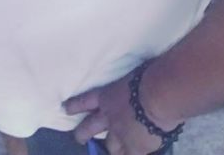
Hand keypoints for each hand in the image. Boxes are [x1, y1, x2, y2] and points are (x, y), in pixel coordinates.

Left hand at [64, 69, 181, 154]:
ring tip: (108, 152)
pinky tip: (132, 154)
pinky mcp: (134, 148)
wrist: (158, 97)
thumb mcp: (131, 77)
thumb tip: (139, 84)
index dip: (75, 106)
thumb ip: (130, 85)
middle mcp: (109, 117)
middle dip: (82, 133)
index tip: (66, 108)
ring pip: (110, 146)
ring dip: (111, 148)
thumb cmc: (147, 77)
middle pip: (89, 127)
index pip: (85, 101)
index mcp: (106, 96)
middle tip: (79, 137)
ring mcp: (120, 134)